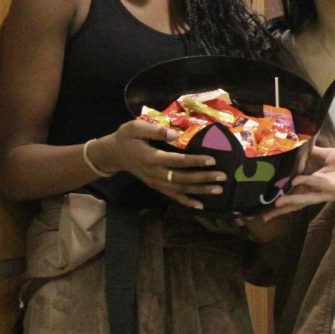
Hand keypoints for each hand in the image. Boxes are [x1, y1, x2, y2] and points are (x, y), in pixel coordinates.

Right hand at [91, 118, 225, 209]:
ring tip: (218, 189)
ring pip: (180, 190)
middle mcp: (155, 173)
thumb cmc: (126, 138)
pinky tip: (200, 205)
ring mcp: (156, 182)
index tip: (212, 160)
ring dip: (200, 190)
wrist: (112, 155)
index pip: (177, 161)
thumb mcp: (135, 128)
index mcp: (152, 158)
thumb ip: (155, 130)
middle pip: (182, 178)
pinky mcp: (156, 186)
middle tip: (222, 177)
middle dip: (203, 178)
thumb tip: (175, 134)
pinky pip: (173, 196)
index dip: (194, 161)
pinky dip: (187, 201)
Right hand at [265, 146, 334, 217]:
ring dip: (290, 201)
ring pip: (304, 198)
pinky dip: (306, 182)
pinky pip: (317, 185)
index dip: (283, 194)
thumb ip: (315, 153)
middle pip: (296, 201)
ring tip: (275, 206)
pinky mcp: (333, 190)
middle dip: (282, 208)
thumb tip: (302, 145)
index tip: (268, 200)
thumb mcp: (329, 155)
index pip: (296, 190)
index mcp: (316, 181)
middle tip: (264, 216)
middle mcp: (318, 189)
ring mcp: (325, 191)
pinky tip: (295, 181)